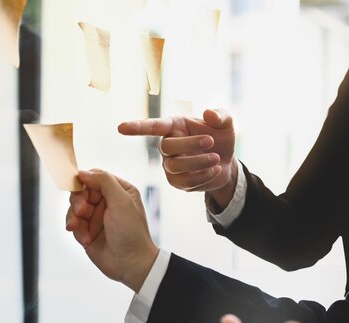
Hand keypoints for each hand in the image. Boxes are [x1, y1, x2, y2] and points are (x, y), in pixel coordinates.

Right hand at [65, 170, 158, 292]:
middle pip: (81, 192)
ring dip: (75, 218)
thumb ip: (104, 182)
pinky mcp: (88, 231)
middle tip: (81, 212)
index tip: (78, 188)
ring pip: (74, 208)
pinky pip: (74, 224)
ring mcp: (97, 217)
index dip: (84, 182)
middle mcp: (108, 201)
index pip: (95, 177)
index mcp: (119, 190)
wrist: (130, 264)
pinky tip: (86, 240)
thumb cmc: (131, 232)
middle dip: (78, 202)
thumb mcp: (122, 202)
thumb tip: (82, 172)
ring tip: (80, 229)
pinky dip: (77, 231)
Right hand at [118, 109, 236, 208]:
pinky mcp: (178, 182)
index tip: (121, 128)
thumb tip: (208, 113)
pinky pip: (186, 182)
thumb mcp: (226, 123)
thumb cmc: (221, 137)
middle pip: (167, 147)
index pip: (153, 126)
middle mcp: (167, 146)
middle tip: (211, 141)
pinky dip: (204, 176)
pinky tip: (215, 169)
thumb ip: (221, 115)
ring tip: (217, 158)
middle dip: (190, 144)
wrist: (227, 162)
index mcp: (174, 126)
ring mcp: (170, 166)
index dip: (137, 128)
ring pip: (176, 166)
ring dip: (199, 162)